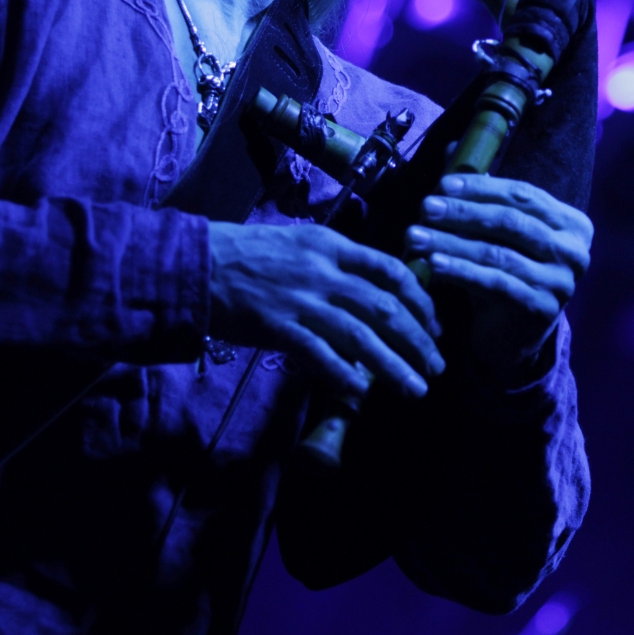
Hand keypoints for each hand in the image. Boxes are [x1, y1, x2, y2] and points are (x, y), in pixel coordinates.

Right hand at [208, 221, 444, 398]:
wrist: (197, 263)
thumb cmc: (245, 252)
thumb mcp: (298, 242)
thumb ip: (334, 263)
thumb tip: (368, 294)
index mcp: (330, 245)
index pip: (390, 270)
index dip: (420, 299)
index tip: (434, 323)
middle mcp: (323, 271)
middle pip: (386, 307)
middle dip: (418, 339)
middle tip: (436, 364)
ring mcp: (302, 300)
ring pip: (363, 336)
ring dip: (394, 365)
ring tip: (415, 388)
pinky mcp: (280, 327)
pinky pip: (321, 355)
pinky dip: (345, 374)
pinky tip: (362, 392)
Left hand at [404, 174, 592, 381]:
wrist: (513, 336)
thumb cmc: (503, 272)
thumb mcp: (495, 231)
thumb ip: (482, 191)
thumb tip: (453, 147)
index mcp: (570, 222)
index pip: (522, 194)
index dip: (481, 187)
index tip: (442, 184)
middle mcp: (574, 250)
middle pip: (510, 221)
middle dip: (462, 212)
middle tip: (425, 206)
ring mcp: (561, 281)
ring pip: (498, 252)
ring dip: (451, 242)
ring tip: (415, 235)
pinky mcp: (542, 309)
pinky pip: (495, 284)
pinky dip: (460, 272)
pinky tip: (432, 265)